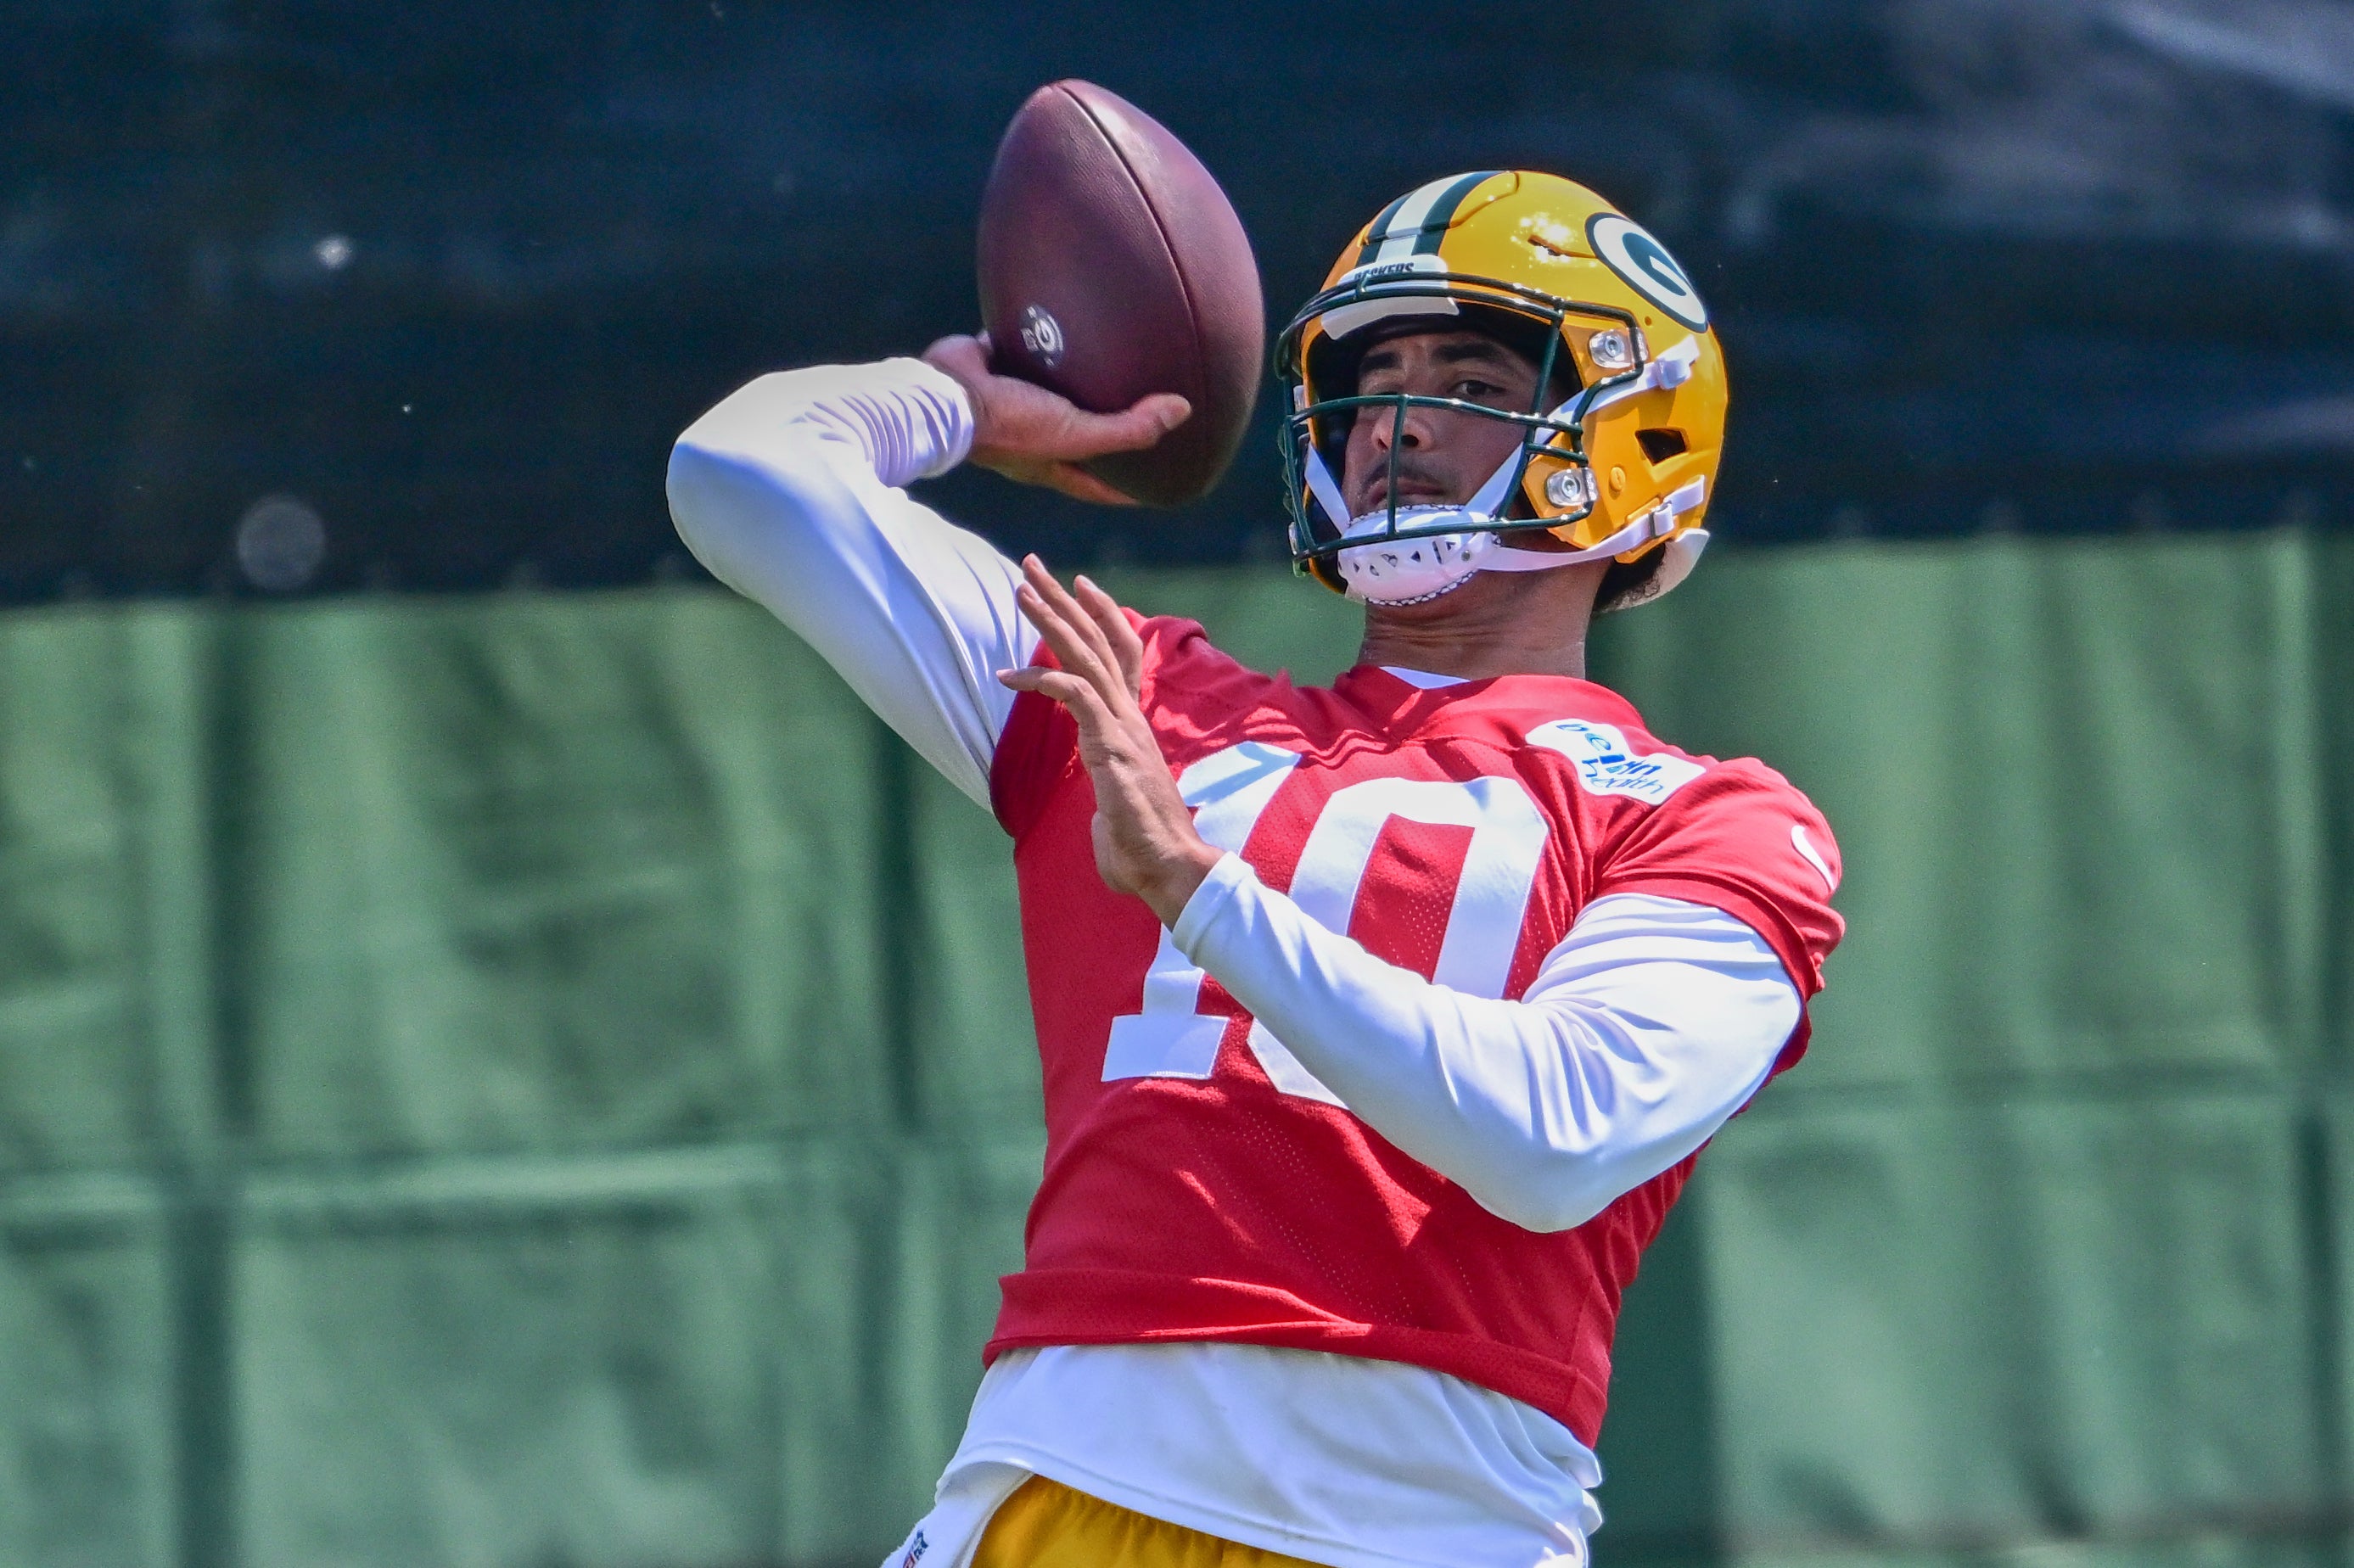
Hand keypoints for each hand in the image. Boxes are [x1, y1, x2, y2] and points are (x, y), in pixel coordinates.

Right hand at [922, 333, 1190, 505]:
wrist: (946, 392)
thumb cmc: (1009, 426)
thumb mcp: (1075, 435)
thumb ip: (1127, 429)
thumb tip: (1183, 411)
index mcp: (1050, 462)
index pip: (1098, 485)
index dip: (1128, 490)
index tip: (1160, 487)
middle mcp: (1031, 434)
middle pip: (1077, 435)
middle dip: (1106, 428)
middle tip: (1142, 413)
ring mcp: (1011, 399)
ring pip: (1053, 389)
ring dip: (1076, 377)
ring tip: (1110, 356)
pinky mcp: (995, 362)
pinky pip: (1024, 345)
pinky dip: (1042, 333)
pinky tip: (1067, 312)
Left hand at [997, 556, 1220, 923]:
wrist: (1170, 869)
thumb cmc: (1143, 852)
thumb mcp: (1117, 813)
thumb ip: (1108, 803)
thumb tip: (1102, 821)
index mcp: (1133, 726)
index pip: (1121, 655)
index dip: (1101, 617)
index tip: (1079, 587)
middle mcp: (1130, 717)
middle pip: (1099, 640)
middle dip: (1064, 600)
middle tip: (1033, 565)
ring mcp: (1123, 727)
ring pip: (1086, 655)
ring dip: (1051, 619)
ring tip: (1020, 590)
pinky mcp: (1111, 743)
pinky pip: (1074, 692)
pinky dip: (1041, 677)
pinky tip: (1009, 675)